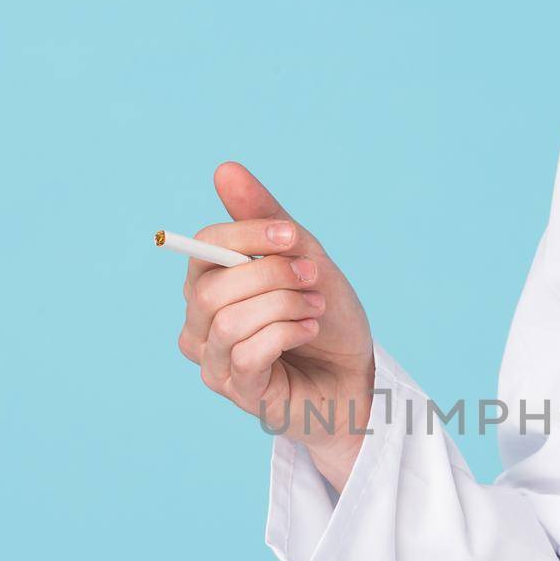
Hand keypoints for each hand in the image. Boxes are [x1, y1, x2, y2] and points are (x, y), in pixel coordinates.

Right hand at [178, 162, 374, 491]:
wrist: (357, 374)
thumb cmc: (326, 316)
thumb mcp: (304, 258)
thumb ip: (265, 219)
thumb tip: (224, 169)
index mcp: (212, 284)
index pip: (202, 248)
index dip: (244, 236)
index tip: (291, 235)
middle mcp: (202, 323)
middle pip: (209, 289)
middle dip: (269, 276)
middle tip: (312, 277)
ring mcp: (216, 361)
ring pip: (226, 322)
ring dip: (283, 307)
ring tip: (315, 307)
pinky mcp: (239, 391)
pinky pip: (245, 354)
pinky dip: (284, 334)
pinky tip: (308, 331)